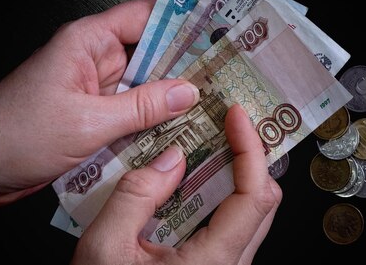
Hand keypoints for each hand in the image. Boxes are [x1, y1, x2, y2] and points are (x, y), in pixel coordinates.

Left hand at [0, 0, 199, 205]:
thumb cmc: (17, 135)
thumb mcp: (87, 122)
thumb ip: (142, 106)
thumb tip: (189, 92)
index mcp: (90, 41)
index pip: (147, 16)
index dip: (184, 18)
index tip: (219, 27)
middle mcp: (97, 59)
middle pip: (152, 52)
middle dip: (187, 63)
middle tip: (228, 74)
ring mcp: (97, 88)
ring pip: (146, 84)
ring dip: (174, 96)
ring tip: (215, 102)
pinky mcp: (96, 115)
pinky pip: (135, 110)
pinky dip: (156, 119)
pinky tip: (184, 128)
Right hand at [71, 104, 281, 264]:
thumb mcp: (104, 249)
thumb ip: (137, 196)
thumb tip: (174, 155)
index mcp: (213, 263)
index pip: (254, 196)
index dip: (252, 150)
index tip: (237, 116)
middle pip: (261, 202)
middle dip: (249, 155)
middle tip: (228, 124)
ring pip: (250, 213)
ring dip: (236, 173)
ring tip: (213, 142)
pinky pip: (231, 224)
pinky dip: (221, 194)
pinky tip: (196, 178)